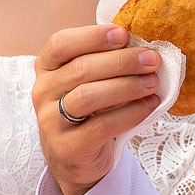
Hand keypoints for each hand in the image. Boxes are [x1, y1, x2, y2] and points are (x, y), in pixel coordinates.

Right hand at [35, 24, 163, 194]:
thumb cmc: (87, 111)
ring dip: (126, 86)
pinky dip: (130, 113)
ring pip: (88, 96)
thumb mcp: (87, 82)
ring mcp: (50, 121)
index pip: (61, 43)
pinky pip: (101, 126)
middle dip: (121, 61)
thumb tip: (141, 45)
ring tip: (152, 83)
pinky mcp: (67, 147)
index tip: (124, 34)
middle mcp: (42, 92)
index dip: (92, 36)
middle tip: (152, 60)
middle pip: (80, 69)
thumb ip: (104, 62)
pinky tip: (149, 105)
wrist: (74, 159)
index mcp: (46, 68)